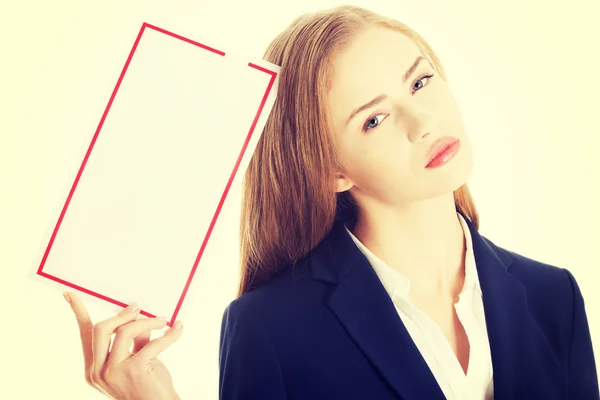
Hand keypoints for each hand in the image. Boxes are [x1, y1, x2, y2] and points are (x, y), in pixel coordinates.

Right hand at [64, 292, 182, 399]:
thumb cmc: (148, 385)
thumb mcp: (135, 361)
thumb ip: (132, 341)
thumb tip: (136, 315)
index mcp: (94, 369)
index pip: (84, 335)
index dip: (78, 312)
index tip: (69, 294)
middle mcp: (98, 371)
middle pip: (101, 329)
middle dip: (121, 314)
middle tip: (138, 307)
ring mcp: (114, 372)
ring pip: (126, 331)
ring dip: (148, 321)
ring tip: (163, 321)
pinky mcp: (134, 370)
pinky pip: (152, 342)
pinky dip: (169, 334)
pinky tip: (178, 329)